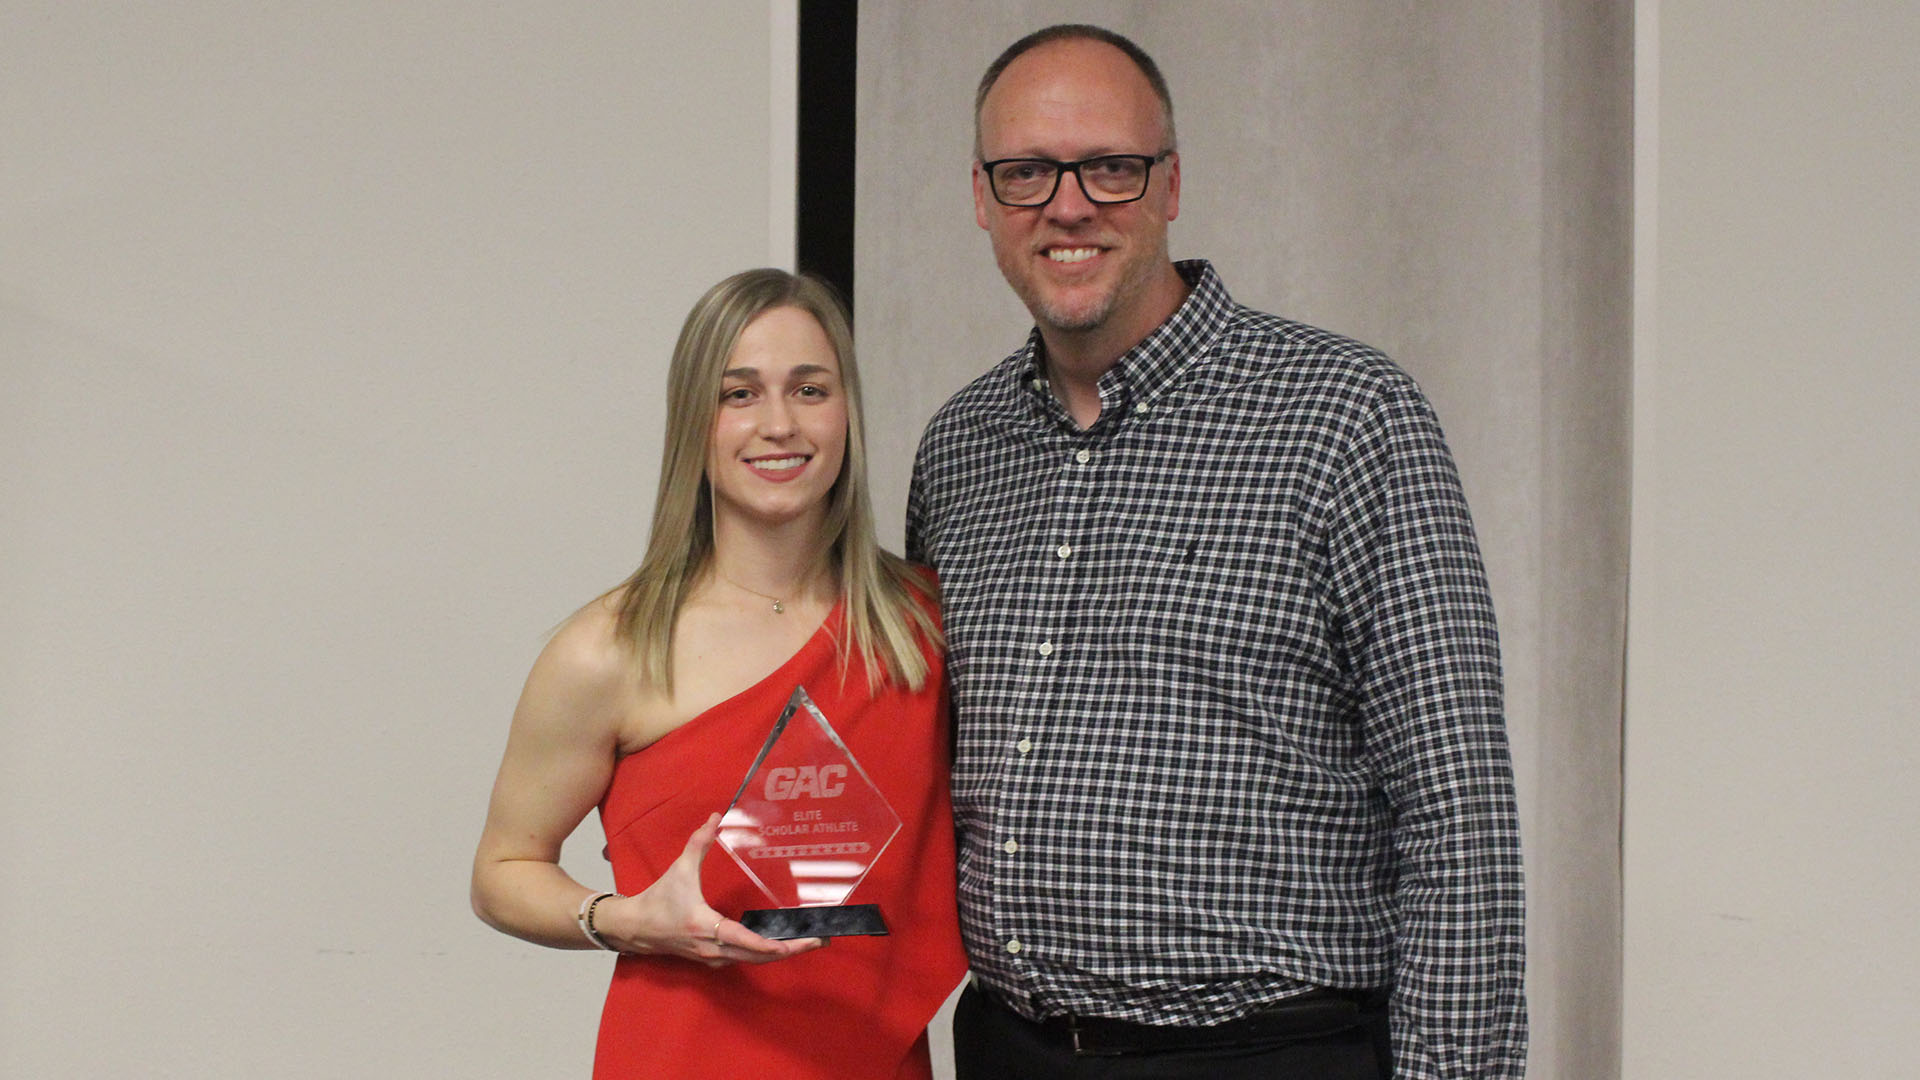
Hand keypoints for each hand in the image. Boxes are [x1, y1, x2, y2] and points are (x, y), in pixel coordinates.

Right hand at [596, 813, 824, 967]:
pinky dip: (763, 954)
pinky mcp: (711, 959)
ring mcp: (712, 957)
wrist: (634, 928)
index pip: (745, 940)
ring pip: (752, 960)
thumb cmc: (657, 900)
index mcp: (706, 926)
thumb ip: (698, 842)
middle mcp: (712, 947)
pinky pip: (743, 959)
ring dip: (779, 954)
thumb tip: (715, 816)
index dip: (771, 944)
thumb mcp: (679, 869)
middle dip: (790, 950)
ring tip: (805, 943)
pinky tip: (778, 944)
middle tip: (818, 941)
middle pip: (757, 956)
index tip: (793, 943)